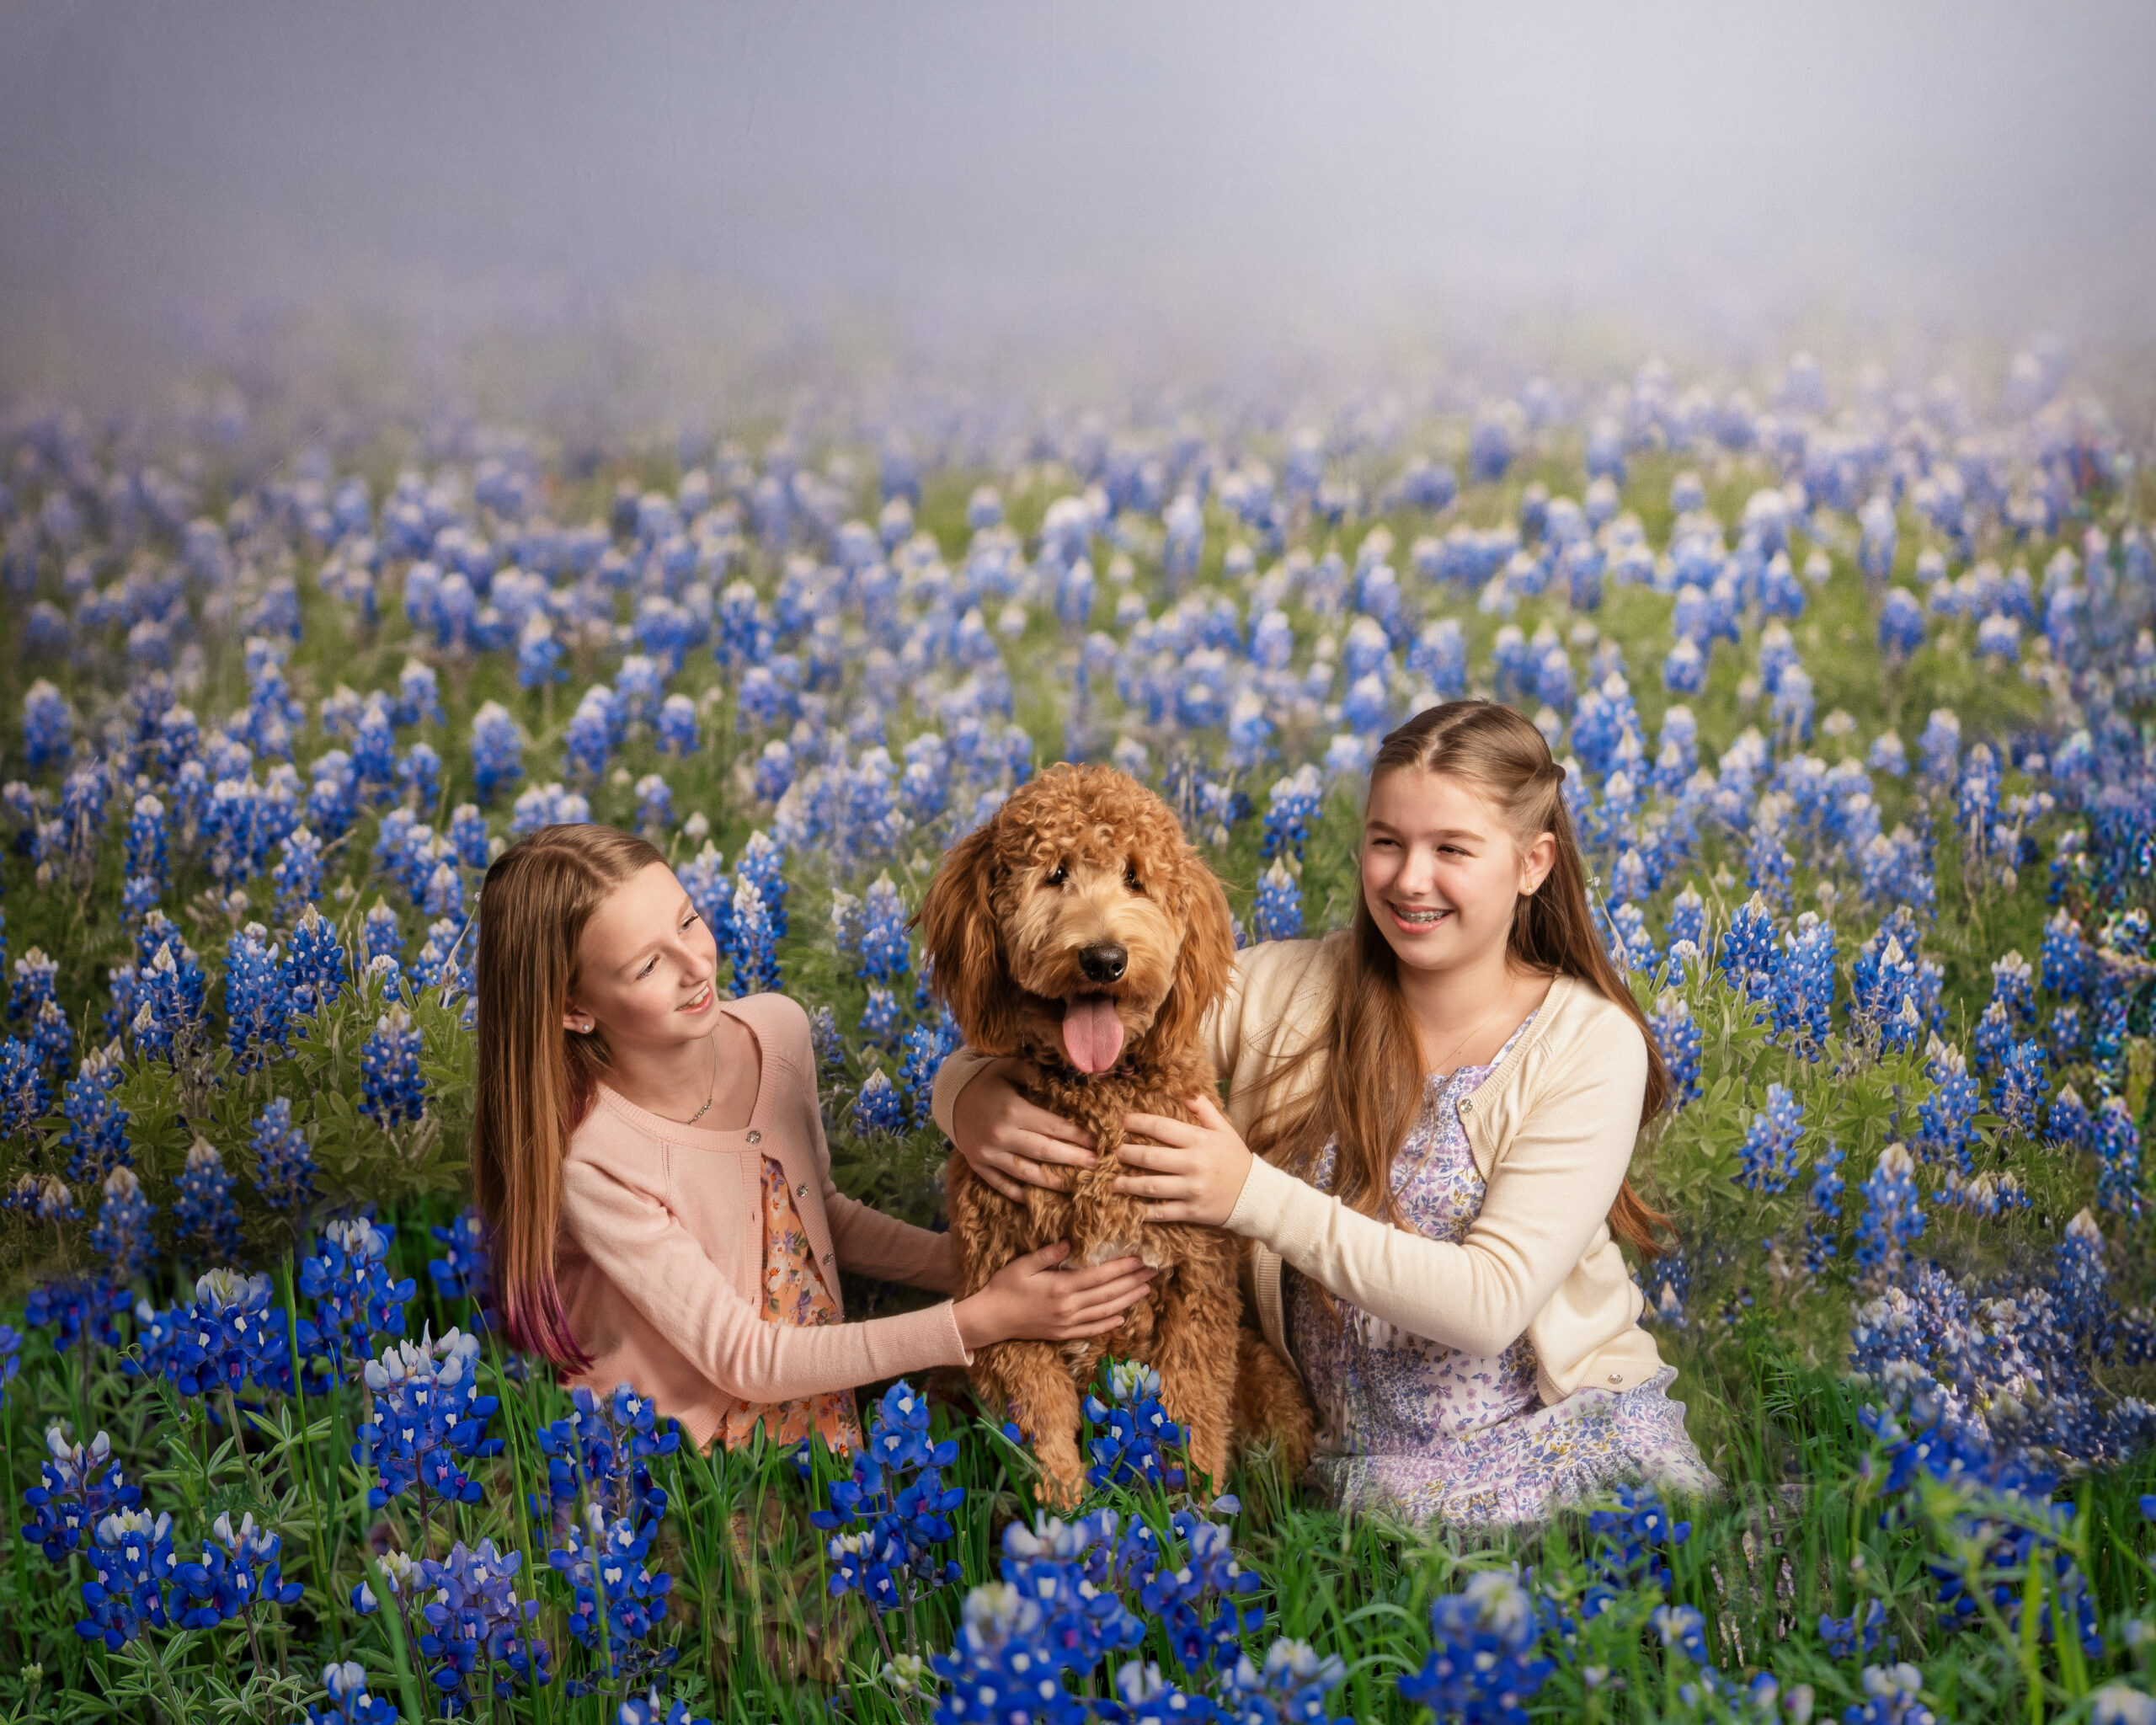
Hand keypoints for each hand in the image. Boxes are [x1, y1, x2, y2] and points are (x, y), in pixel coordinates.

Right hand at [952, 1057, 1099, 1201]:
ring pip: (1026, 1173)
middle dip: (1072, 1159)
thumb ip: (1034, 1074)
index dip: (1076, 1135)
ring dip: (1051, 1181)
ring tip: (1073, 1185)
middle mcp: (1001, 1135)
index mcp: (1012, 1111)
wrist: (949, 1096)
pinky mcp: (978, 1165)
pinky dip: (1017, 1193)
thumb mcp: (1008, 1068)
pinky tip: (1034, 1197)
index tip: (1095, 1141)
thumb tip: (1065, 1078)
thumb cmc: (985, 1080)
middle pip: (1044, 1152)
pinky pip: (1000, 1184)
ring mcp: (989, 1154)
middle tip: (1095, 1164)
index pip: (1052, 1127)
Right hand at [954, 1241, 1155, 1348]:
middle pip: (1109, 1294)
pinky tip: (1122, 1318)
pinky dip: (1109, 1324)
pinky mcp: (1063, 1334)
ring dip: (1128, 1300)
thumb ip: (1048, 1253)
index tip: (1140, 1258)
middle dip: (1133, 1281)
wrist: (991, 1319)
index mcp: (1060, 1288)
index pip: (1100, 1277)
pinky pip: (1092, 1330)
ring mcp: (1067, 1324)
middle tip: (1153, 1271)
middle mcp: (1068, 1308)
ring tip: (1145, 1289)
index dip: (1122, 1267)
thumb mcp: (1023, 1264)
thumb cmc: (1004, 1287)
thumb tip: (1070, 1242)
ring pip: (1105, 1312)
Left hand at [1111, 1092, 1254, 1227]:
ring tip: (1114, 1182)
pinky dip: (1144, 1211)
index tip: (1122, 1121)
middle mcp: (1194, 1164)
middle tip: (1115, 1152)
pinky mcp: (1192, 1211)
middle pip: (1151, 1158)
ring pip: (1151, 1186)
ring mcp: (1192, 1189)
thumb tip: (1186, 1093)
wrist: (1255, 1194)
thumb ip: (1204, 1110)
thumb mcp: (1224, 1129)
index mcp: (1200, 1141)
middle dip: (1128, 1154)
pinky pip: (1162, 1212)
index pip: (1162, 1128)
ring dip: (1128, 1184)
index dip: (1139, 1123)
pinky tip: (1130, 1208)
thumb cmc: (1235, 1159)